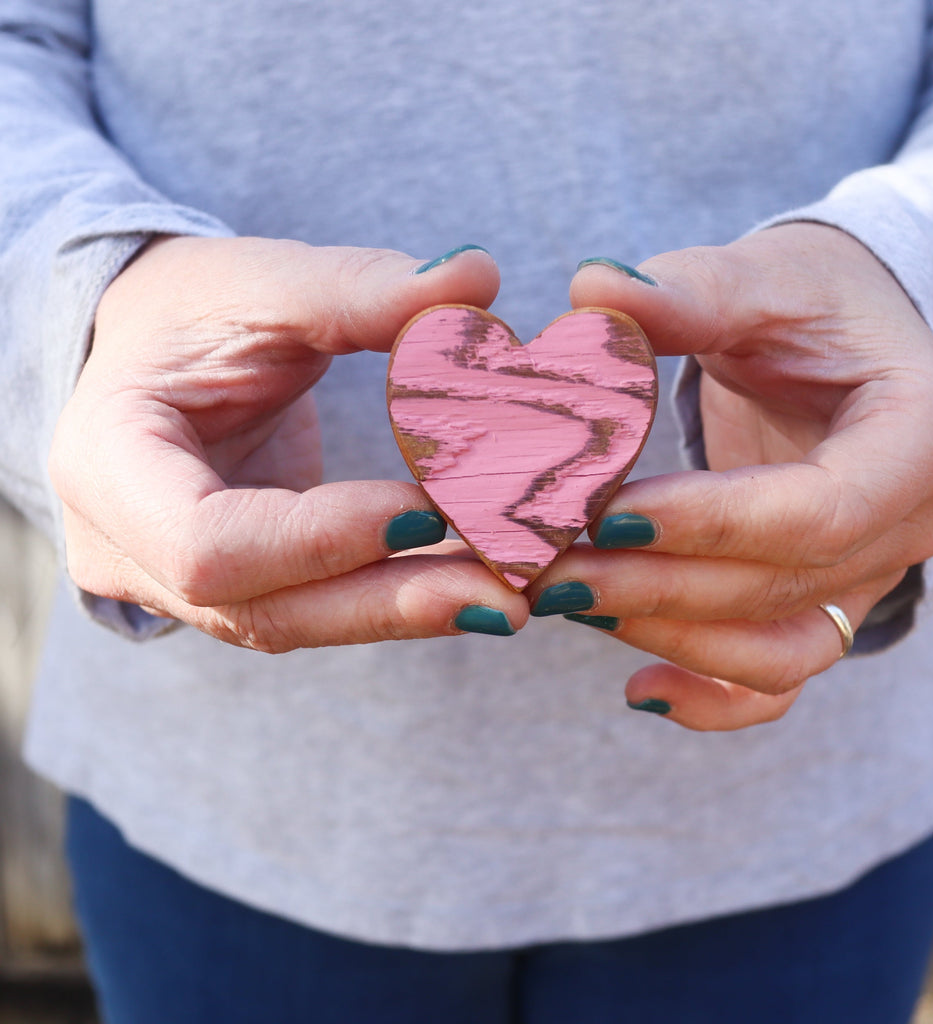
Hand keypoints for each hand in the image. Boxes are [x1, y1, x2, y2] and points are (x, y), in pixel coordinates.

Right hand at [50, 236, 528, 649]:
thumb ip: (357, 286)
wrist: (153, 357)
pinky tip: (483, 586)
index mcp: (108, 470)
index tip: (430, 512)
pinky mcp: (243, 589)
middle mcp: (132, 554)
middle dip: (392, 604)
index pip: (206, 544)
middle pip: (266, 611)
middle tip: (510, 596)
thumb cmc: (189, 311)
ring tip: (516, 598)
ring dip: (413, 612)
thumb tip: (476, 278)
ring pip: (304, 624)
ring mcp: (183, 588)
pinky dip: (404, 596)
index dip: (321, 538)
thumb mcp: (257, 282)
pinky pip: (324, 607)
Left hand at [530, 224, 932, 729]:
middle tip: (548, 569)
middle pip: (783, 584)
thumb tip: (595, 288)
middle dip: (658, 584)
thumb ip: (689, 290)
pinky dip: (715, 697)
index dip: (711, 523)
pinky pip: (780, 677)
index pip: (822, 508)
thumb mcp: (762, 278)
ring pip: (777, 645)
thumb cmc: (809, 302)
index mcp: (922, 435)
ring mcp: (871, 575)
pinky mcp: (824, 602)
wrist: (838, 346)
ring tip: (567, 600)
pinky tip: (639, 690)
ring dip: (667, 634)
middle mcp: (911, 523)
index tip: (605, 513)